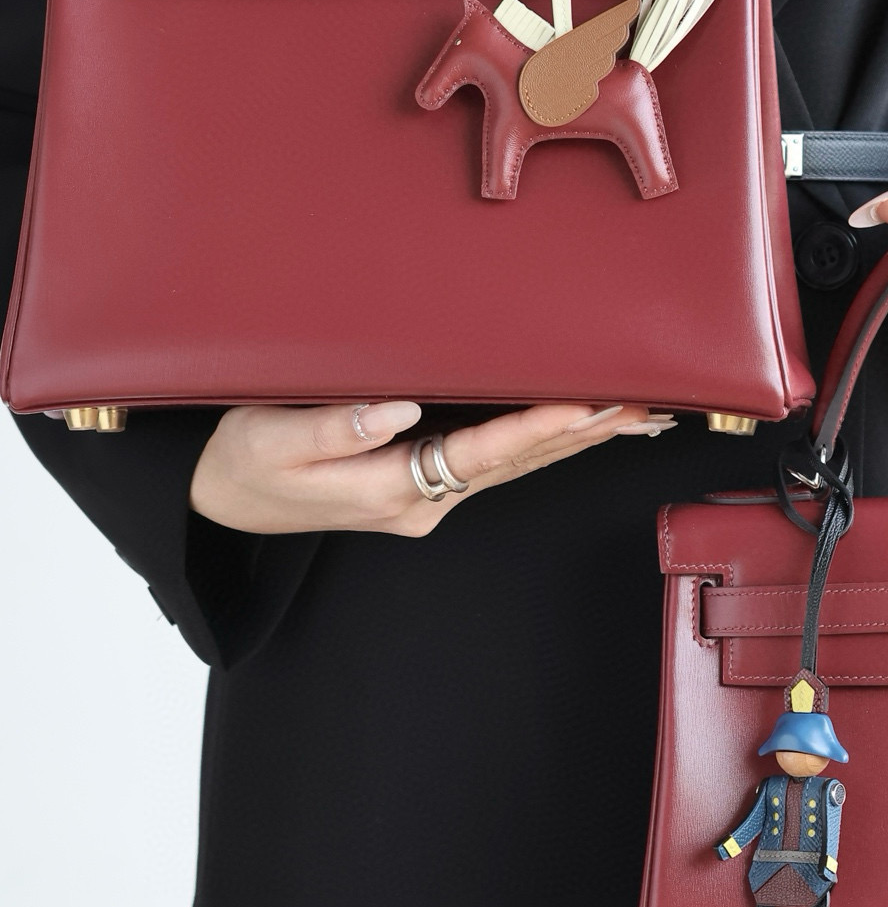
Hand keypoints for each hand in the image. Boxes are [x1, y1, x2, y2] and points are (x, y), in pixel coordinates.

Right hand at [189, 399, 672, 536]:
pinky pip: (496, 459)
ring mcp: (427, 499)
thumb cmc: (242, 462)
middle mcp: (421, 502)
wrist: (223, 501)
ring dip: (575, 439)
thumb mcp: (267, 440)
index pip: (480, 454)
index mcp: (389, 490)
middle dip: (583, 434)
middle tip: (646, 405)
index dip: (537, 427)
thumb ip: (331, 428)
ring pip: (516, 465)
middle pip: (517, 464)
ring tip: (633, 412)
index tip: (586, 404)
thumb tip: (397, 410)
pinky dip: (542, 440)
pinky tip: (577, 422)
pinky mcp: (423, 484)